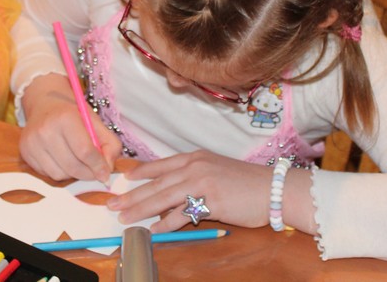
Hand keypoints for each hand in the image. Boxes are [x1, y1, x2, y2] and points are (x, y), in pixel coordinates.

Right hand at [19, 73, 120, 183]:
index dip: (99, 166)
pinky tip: (62, 159)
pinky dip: (59, 171)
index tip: (105, 173)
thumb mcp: (95, 122)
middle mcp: (45, 129)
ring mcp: (32, 142)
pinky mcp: (24, 152)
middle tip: (94, 172)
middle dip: (88, 174)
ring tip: (77, 161)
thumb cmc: (73, 113)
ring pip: (59, 174)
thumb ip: (109, 144)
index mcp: (65, 117)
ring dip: (73, 174)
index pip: (85, 151)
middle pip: (72, 166)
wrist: (45, 103)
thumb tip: (107, 170)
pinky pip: (46, 174)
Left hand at [107, 149, 271, 231]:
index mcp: (195, 157)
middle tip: (112, 203)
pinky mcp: (211, 202)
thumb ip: (193, 176)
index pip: (160, 165)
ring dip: (141, 209)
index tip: (123, 180)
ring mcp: (202, 183)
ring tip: (125, 217)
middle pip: (156, 184)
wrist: (274, 188)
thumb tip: (171, 192)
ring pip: (163, 198)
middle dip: (132, 194)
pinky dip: (165, 224)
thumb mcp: (215, 170)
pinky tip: (153, 230)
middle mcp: (195, 167)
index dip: (139, 173)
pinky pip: (182, 215)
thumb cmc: (246, 182)